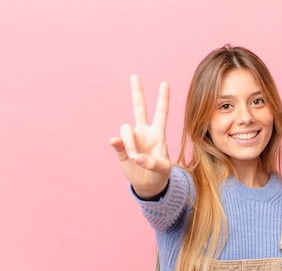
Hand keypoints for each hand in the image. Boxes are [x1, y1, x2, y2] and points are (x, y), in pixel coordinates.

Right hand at [109, 74, 170, 198]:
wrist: (148, 185)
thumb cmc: (160, 175)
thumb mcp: (163, 170)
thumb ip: (152, 163)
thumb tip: (135, 156)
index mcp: (158, 134)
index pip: (161, 113)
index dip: (163, 99)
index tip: (165, 82)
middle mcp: (144, 132)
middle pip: (139, 108)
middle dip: (137, 92)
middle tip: (134, 75)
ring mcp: (132, 139)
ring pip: (126, 129)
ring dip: (129, 143)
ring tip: (134, 157)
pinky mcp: (122, 149)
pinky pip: (117, 142)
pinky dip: (118, 144)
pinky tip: (120, 147)